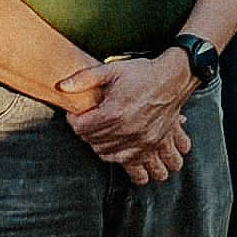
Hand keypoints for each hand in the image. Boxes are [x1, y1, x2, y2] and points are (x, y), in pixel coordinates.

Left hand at [64, 49, 198, 174]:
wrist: (174, 78)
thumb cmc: (144, 73)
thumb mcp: (112, 69)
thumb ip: (85, 78)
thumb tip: (62, 87)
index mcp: (114, 113)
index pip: (81, 128)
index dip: (74, 120)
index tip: (77, 114)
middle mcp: (126, 131)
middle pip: (93, 143)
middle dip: (87, 133)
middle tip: (90, 122)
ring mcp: (141, 142)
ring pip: (110, 156)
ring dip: (102, 149)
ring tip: (102, 138)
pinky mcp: (152, 146)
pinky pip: (134, 166)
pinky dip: (124, 162)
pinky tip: (120, 152)